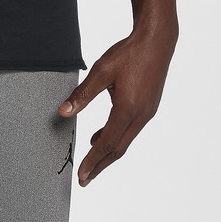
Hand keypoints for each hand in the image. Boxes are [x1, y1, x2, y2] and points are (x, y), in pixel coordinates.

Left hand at [57, 26, 176, 185]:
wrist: (156, 41)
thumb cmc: (129, 53)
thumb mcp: (101, 71)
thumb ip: (82, 93)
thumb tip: (64, 112)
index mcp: (127, 109)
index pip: (106, 143)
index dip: (92, 160)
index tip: (82, 175)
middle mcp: (140, 116)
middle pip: (118, 149)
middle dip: (100, 165)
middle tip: (85, 179)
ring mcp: (147, 113)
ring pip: (125, 140)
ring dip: (108, 152)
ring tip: (93, 160)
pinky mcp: (149, 107)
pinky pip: (130, 129)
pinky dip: (116, 137)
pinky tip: (104, 133)